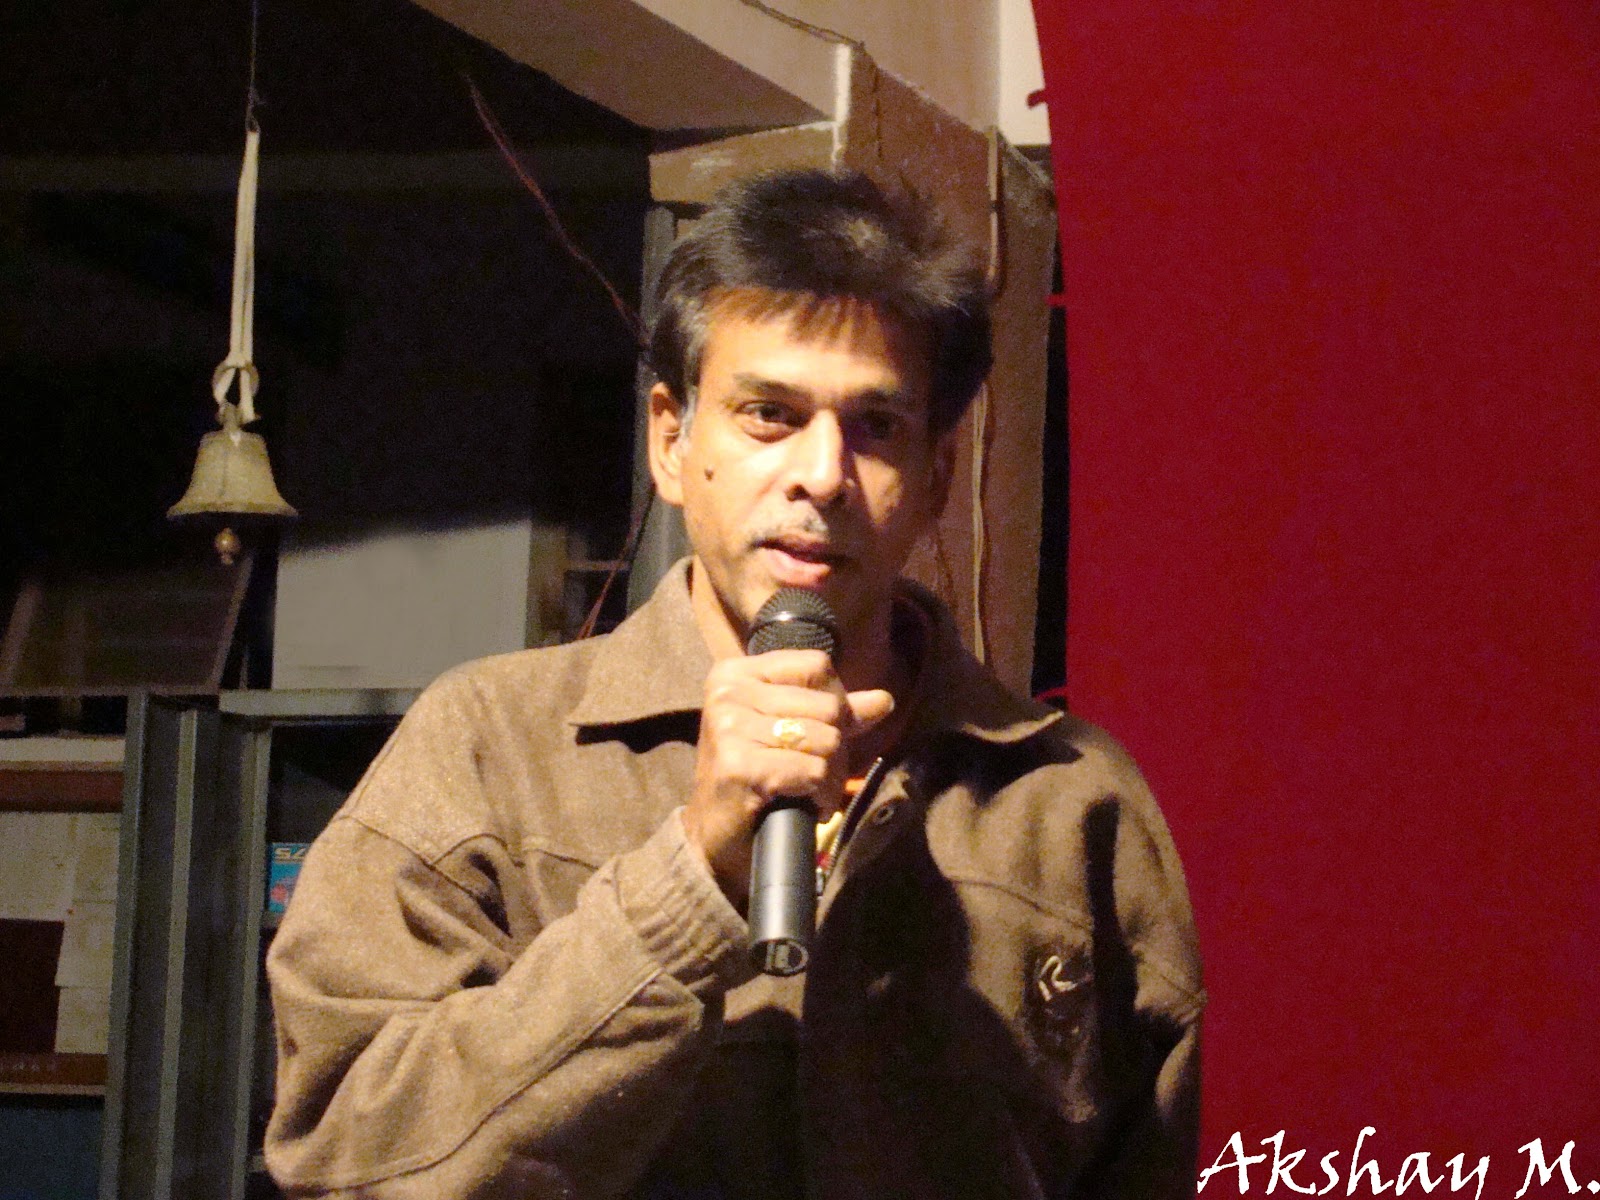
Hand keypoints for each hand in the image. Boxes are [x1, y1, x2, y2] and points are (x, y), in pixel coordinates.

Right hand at [683, 649, 893, 905]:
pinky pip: (813, 771)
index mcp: (735, 673)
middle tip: (815, 772)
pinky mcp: (739, 766)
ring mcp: (729, 728)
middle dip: (836, 746)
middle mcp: (727, 693)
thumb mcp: (789, 734)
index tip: (822, 732)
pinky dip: (820, 794)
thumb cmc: (753, 778)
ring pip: (827, 740)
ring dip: (830, 775)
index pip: (816, 665)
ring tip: (809, 789)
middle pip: (827, 705)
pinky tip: (805, 804)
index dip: (836, 700)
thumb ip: (835, 712)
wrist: (714, 838)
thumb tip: (885, 699)